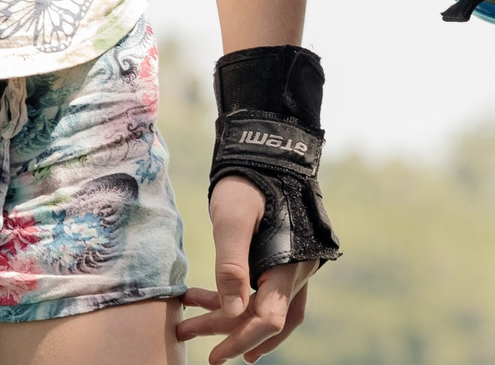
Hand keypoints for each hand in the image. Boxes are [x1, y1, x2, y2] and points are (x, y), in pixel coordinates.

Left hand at [179, 175, 317, 362]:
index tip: (215, 356)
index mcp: (291, 263)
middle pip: (270, 318)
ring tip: (195, 325)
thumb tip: (232, 310)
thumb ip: (231, 264)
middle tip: (197, 343)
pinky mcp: (284, 257)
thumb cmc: (249, 182)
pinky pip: (266, 291)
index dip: (242, 339)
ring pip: (268, 306)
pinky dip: (240, 300)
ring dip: (233, 320)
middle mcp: (299, 269)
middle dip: (232, 333)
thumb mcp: (233, 219)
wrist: (268, 151)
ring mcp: (295, 264)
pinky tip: (212, 300)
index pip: (270, 318)